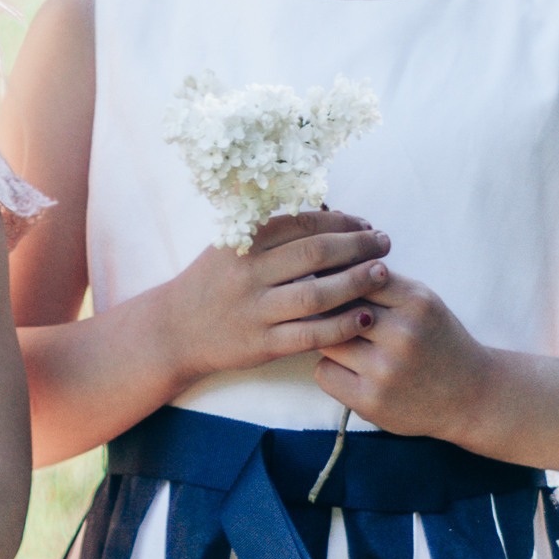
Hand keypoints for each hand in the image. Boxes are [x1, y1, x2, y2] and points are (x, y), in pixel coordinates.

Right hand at [162, 208, 392, 386]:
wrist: (175, 330)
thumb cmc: (213, 283)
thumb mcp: (230, 245)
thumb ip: (271, 230)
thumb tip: (329, 212)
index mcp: (243, 243)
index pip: (302, 224)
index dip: (341, 222)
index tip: (365, 225)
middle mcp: (247, 274)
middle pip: (314, 254)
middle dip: (357, 246)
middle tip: (384, 244)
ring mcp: (254, 311)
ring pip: (315, 296)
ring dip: (355, 283)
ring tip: (382, 274)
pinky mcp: (261, 345)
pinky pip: (310, 335)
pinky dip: (341, 326)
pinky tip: (365, 317)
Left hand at [316, 271, 500, 443]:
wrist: (471, 397)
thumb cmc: (438, 343)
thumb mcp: (423, 303)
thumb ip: (382, 284)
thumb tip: (324, 267)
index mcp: (417, 301)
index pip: (357, 276)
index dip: (340, 281)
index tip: (335, 287)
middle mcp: (403, 333)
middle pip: (336, 307)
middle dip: (331, 311)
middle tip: (335, 319)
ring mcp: (386, 369)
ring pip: (326, 340)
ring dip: (330, 341)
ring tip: (349, 347)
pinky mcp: (371, 401)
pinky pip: (324, 373)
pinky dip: (332, 370)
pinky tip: (352, 372)